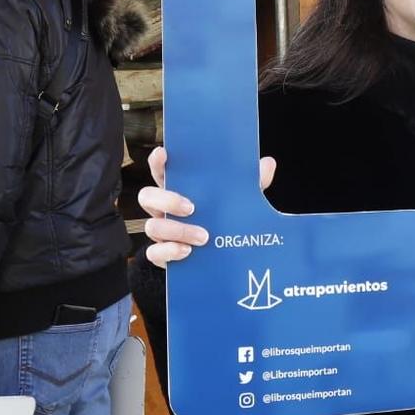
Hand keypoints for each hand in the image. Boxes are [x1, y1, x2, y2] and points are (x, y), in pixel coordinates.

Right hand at [135, 145, 275, 266]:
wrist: (217, 260)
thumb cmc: (222, 221)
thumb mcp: (236, 203)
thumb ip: (250, 185)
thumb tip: (267, 163)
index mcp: (178, 190)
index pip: (160, 171)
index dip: (158, 162)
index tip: (164, 154)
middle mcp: (164, 210)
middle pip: (147, 196)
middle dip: (167, 200)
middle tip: (192, 207)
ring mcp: (161, 232)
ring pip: (152, 227)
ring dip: (177, 231)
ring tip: (203, 238)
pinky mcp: (162, 254)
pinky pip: (153, 253)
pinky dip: (169, 252)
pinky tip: (188, 252)